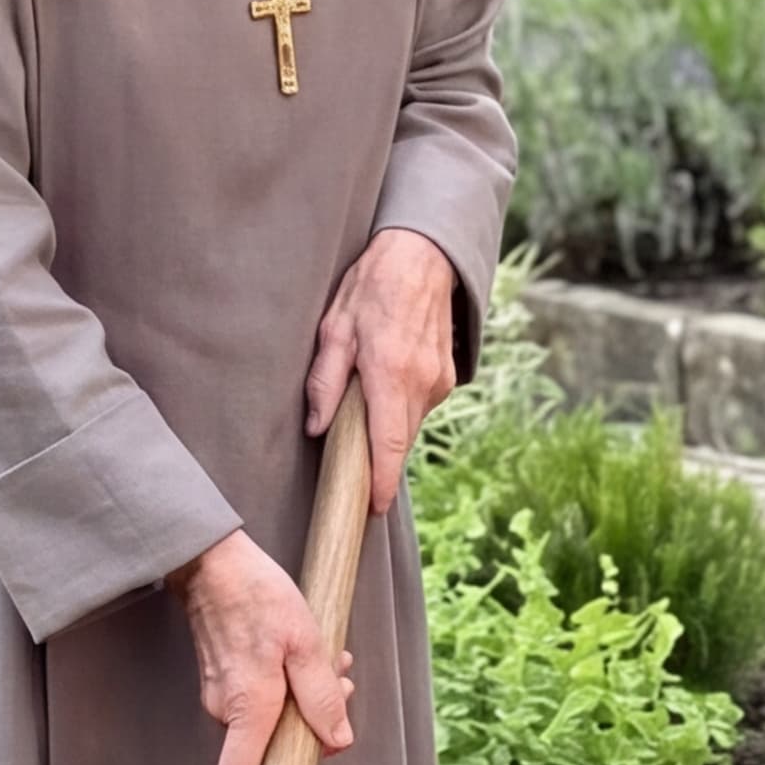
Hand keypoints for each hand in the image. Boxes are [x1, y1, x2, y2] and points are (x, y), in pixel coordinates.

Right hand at [172, 528, 353, 764]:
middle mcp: (227, 711)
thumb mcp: (306, 642)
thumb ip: (321, 696)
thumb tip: (337, 740)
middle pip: (269, 747)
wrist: (211, 562)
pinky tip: (304, 652)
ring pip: (268, 720)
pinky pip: (257, 700)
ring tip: (327, 657)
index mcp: (249, 709)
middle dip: (311, 725)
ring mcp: (219, 696)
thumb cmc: (258, 596)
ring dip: (303, 698)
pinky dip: (285, 685)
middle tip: (340, 684)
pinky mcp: (220, 680)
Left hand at [306, 223, 458, 512]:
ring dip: (387, 424)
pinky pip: (420, 406)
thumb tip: (318, 427)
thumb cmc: (373, 286)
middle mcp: (421, 383)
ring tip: (365, 398)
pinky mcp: (447, 377)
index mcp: (390, 374)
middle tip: (352, 464)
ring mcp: (439, 381)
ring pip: (409, 424)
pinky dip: (400, 407)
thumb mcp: (335, 327)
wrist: (423, 256)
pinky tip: (385, 382)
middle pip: (399, 441)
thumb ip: (325, 380)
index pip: (389, 444)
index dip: (381, 481)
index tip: (373, 508)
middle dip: (378, 457)